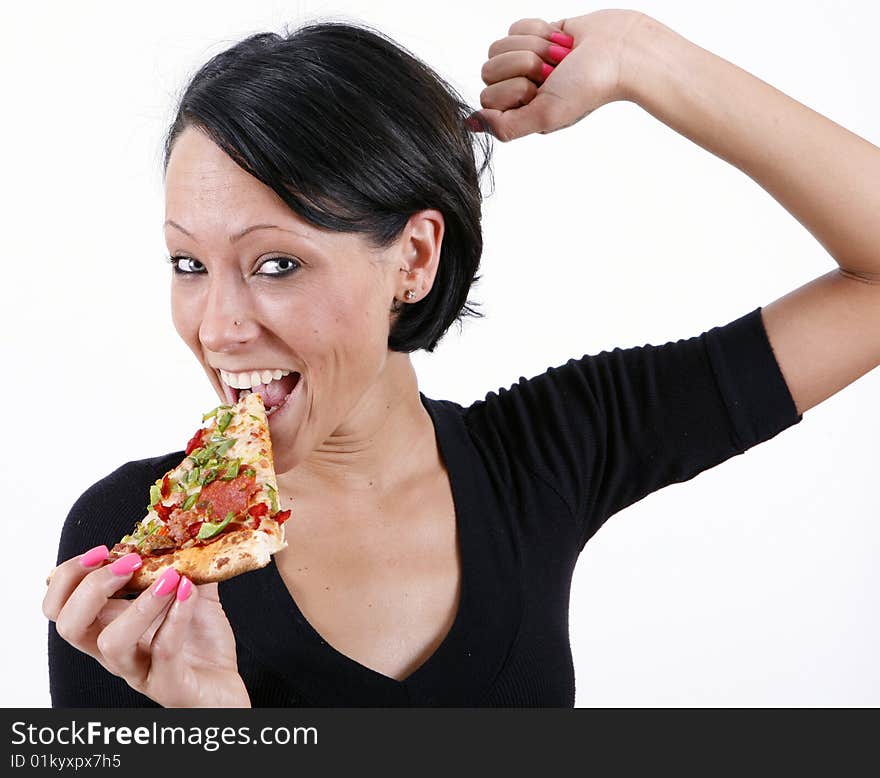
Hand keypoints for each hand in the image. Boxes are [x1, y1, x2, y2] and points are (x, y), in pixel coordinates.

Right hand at [44, 547, 249, 707]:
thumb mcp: (190, 594)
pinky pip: (162, 653)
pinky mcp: (169, 686)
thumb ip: (183, 563)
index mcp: (109, 626)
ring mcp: (139, 671)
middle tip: (128, 562)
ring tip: (170, 577)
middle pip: (69, 626)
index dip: (70, 576)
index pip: (61, 606)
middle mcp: (115, 651)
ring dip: (139, 604)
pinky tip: (189, 593)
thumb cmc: (200, 645)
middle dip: (90, 588)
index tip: (104, 549)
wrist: (225, 689)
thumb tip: (187, 527)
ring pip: (112, 644)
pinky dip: (175, 618)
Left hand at [470, 10, 645, 141]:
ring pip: (500, 46)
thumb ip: (506, 127)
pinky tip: (561, 40)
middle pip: (488, 69)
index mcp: (519, 113)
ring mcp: (524, 62)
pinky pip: (515, 27)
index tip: (542, 90)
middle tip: (554, 71)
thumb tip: (472, 123)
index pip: (488, 98)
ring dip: (534, 46)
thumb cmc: (589, 87)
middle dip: (525, 64)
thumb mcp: (545, 116)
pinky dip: (540, 30)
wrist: (620, 50)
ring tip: (560, 56)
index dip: (514, 89)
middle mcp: (519, 90)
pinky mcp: (533, 36)